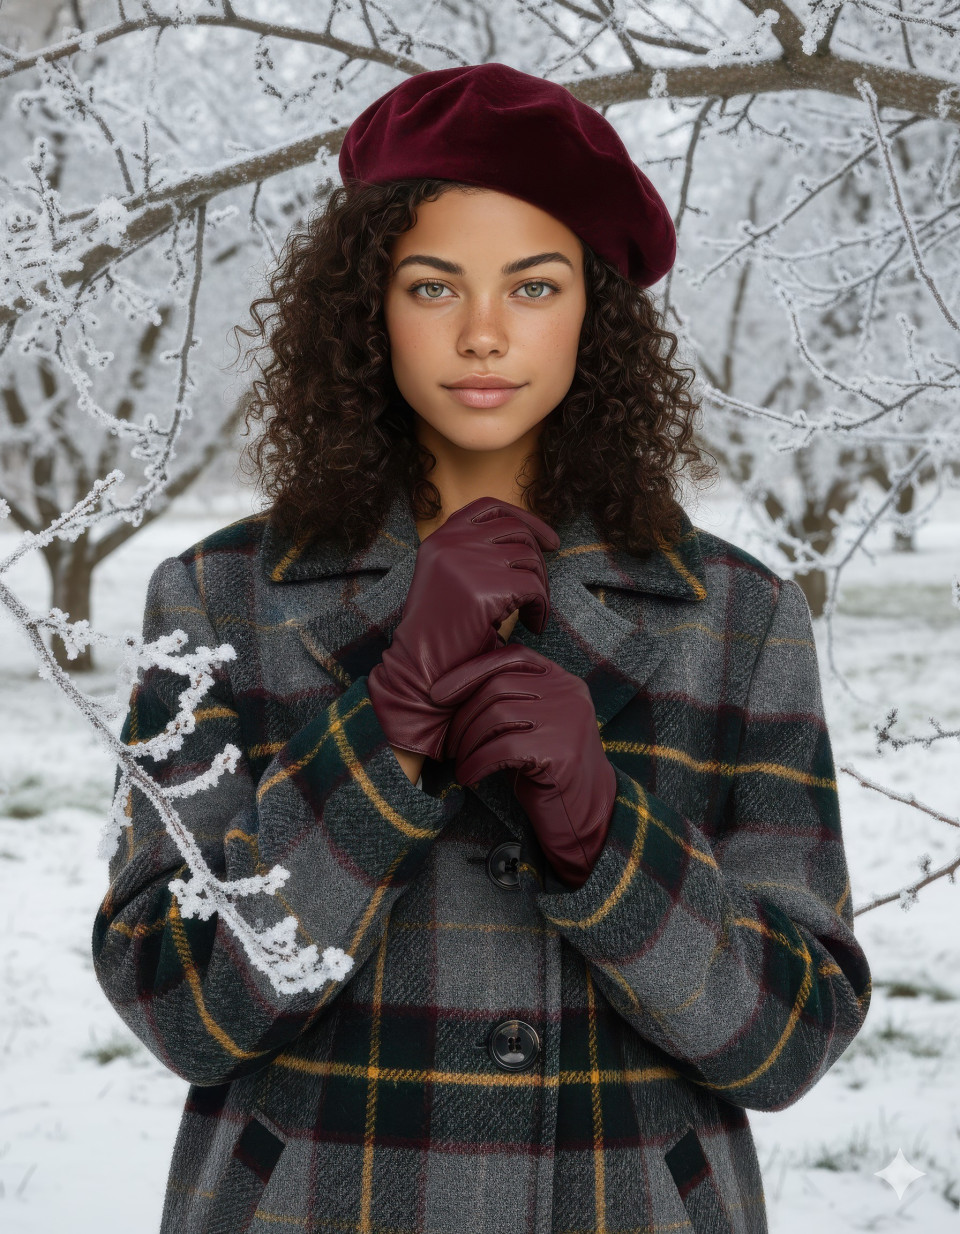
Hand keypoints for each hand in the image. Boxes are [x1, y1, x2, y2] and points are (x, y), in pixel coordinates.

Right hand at [367, 496, 558, 760]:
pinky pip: (533, 588)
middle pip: (517, 532)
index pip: (491, 507)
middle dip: (538, 563)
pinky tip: (532, 627)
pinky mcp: (481, 590)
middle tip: (538, 595)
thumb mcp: (454, 581)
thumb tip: (534, 538)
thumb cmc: (443, 634)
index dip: (526, 518)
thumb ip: (478, 554)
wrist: (421, 673)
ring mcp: (464, 564)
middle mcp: (449, 544)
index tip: (550, 541)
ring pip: (529, 559)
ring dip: (541, 588)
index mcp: (439, 539)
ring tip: (532, 614)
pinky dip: (541, 608)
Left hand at [429, 645, 616, 888]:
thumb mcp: (535, 724)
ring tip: (459, 761)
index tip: (439, 694)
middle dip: (463, 716)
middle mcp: (568, 693)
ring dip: (467, 742)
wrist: (587, 813)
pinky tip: (468, 776)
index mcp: (562, 679)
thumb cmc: (549, 768)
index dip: (471, 670)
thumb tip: (453, 689)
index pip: (512, 657)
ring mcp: (566, 721)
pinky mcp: (560, 753)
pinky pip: (501, 749)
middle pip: (498, 687)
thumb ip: (511, 700)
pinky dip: (476, 763)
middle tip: (448, 743)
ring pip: (496, 716)